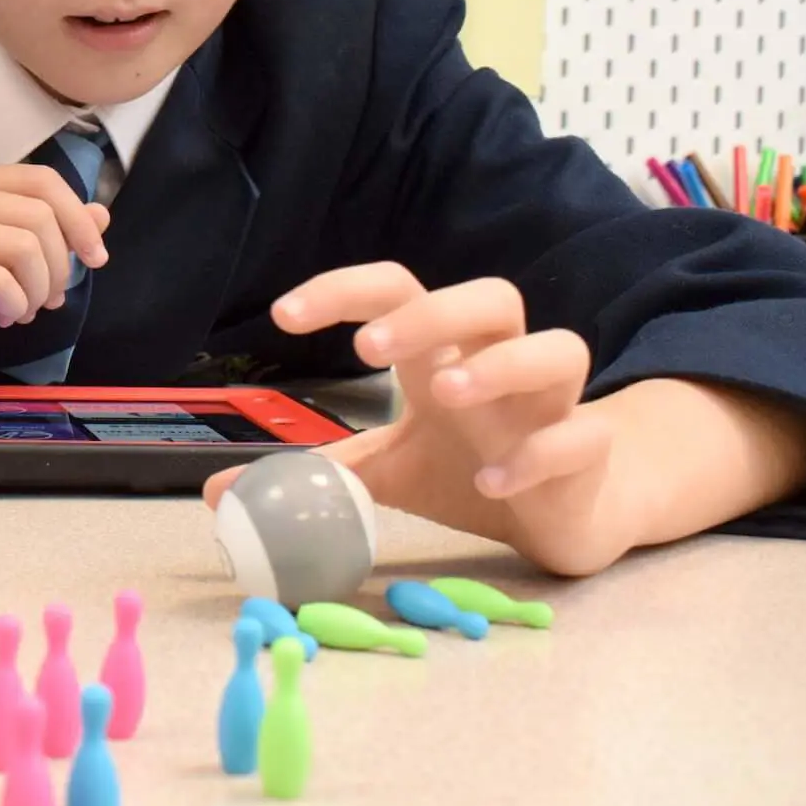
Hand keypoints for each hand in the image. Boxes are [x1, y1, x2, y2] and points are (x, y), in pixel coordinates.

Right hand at [0, 165, 108, 382]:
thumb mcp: (14, 261)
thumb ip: (52, 233)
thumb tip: (101, 214)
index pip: (40, 180)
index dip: (78, 218)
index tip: (96, 259)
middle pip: (36, 215)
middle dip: (58, 266)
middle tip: (49, 299)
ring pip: (21, 247)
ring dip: (38, 290)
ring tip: (24, 311)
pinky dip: (14, 305)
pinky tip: (4, 318)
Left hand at [201, 263, 624, 573]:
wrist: (562, 515)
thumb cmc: (471, 469)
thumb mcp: (385, 469)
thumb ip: (317, 469)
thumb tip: (219, 491)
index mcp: (445, 354)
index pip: (398, 290)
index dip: (341, 290)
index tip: (283, 316)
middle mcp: (503, 364)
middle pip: (491, 298)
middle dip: (431, 313)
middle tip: (369, 348)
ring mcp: (554, 406)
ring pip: (560, 349)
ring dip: (501, 365)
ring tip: (444, 393)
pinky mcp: (587, 456)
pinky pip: (580, 438)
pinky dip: (538, 454)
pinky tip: (491, 481)